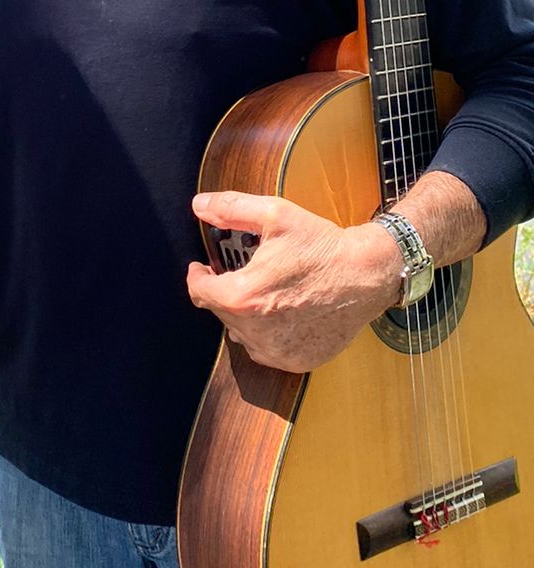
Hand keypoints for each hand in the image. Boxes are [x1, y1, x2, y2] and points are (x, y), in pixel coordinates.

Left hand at [185, 190, 400, 372]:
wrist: (367, 275)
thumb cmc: (322, 246)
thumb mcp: (275, 214)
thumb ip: (231, 209)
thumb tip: (200, 206)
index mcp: (244, 296)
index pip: (200, 292)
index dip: (198, 277)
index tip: (202, 268)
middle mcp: (256, 331)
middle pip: (221, 311)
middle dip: (227, 290)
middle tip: (245, 272)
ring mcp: (277, 351)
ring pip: (241, 332)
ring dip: (245, 313)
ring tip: (266, 290)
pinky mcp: (296, 361)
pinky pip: (266, 348)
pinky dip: (267, 332)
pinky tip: (283, 311)